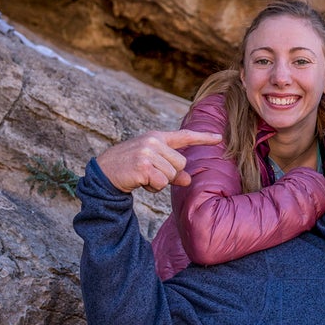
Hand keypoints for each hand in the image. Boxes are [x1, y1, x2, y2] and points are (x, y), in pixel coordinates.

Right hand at [97, 129, 221, 192]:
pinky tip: (140, 182)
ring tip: (143, 176)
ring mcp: (147, 152)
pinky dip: (153, 187)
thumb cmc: (131, 168)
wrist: (104, 173)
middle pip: (180, 164)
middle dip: (168, 174)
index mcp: (157, 137)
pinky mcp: (143, 166)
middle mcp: (153, 141)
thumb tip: (188, 180)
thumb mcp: (153, 166)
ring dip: (159, 182)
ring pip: (172, 175)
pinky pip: (161, 183)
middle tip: (149, 173)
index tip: (220, 138)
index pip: (185, 136)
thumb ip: (173, 171)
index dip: (203, 138)